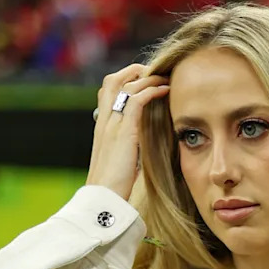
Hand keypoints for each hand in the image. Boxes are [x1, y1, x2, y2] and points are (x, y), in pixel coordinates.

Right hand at [86, 64, 169, 199]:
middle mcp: (105, 120)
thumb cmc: (113, 184)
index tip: (144, 81)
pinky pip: (137, 99)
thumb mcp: (120, 159)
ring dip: (149, 78)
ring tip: (166, 78)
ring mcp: (112, 124)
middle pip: (113, 80)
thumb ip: (127, 147)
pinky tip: (165, 90)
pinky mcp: (124, 131)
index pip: (107, 90)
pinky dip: (152, 90)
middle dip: (134, 71)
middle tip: (155, 72)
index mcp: (102, 126)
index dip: (125, 80)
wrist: (103, 197)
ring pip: (127, 85)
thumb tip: (140, 147)